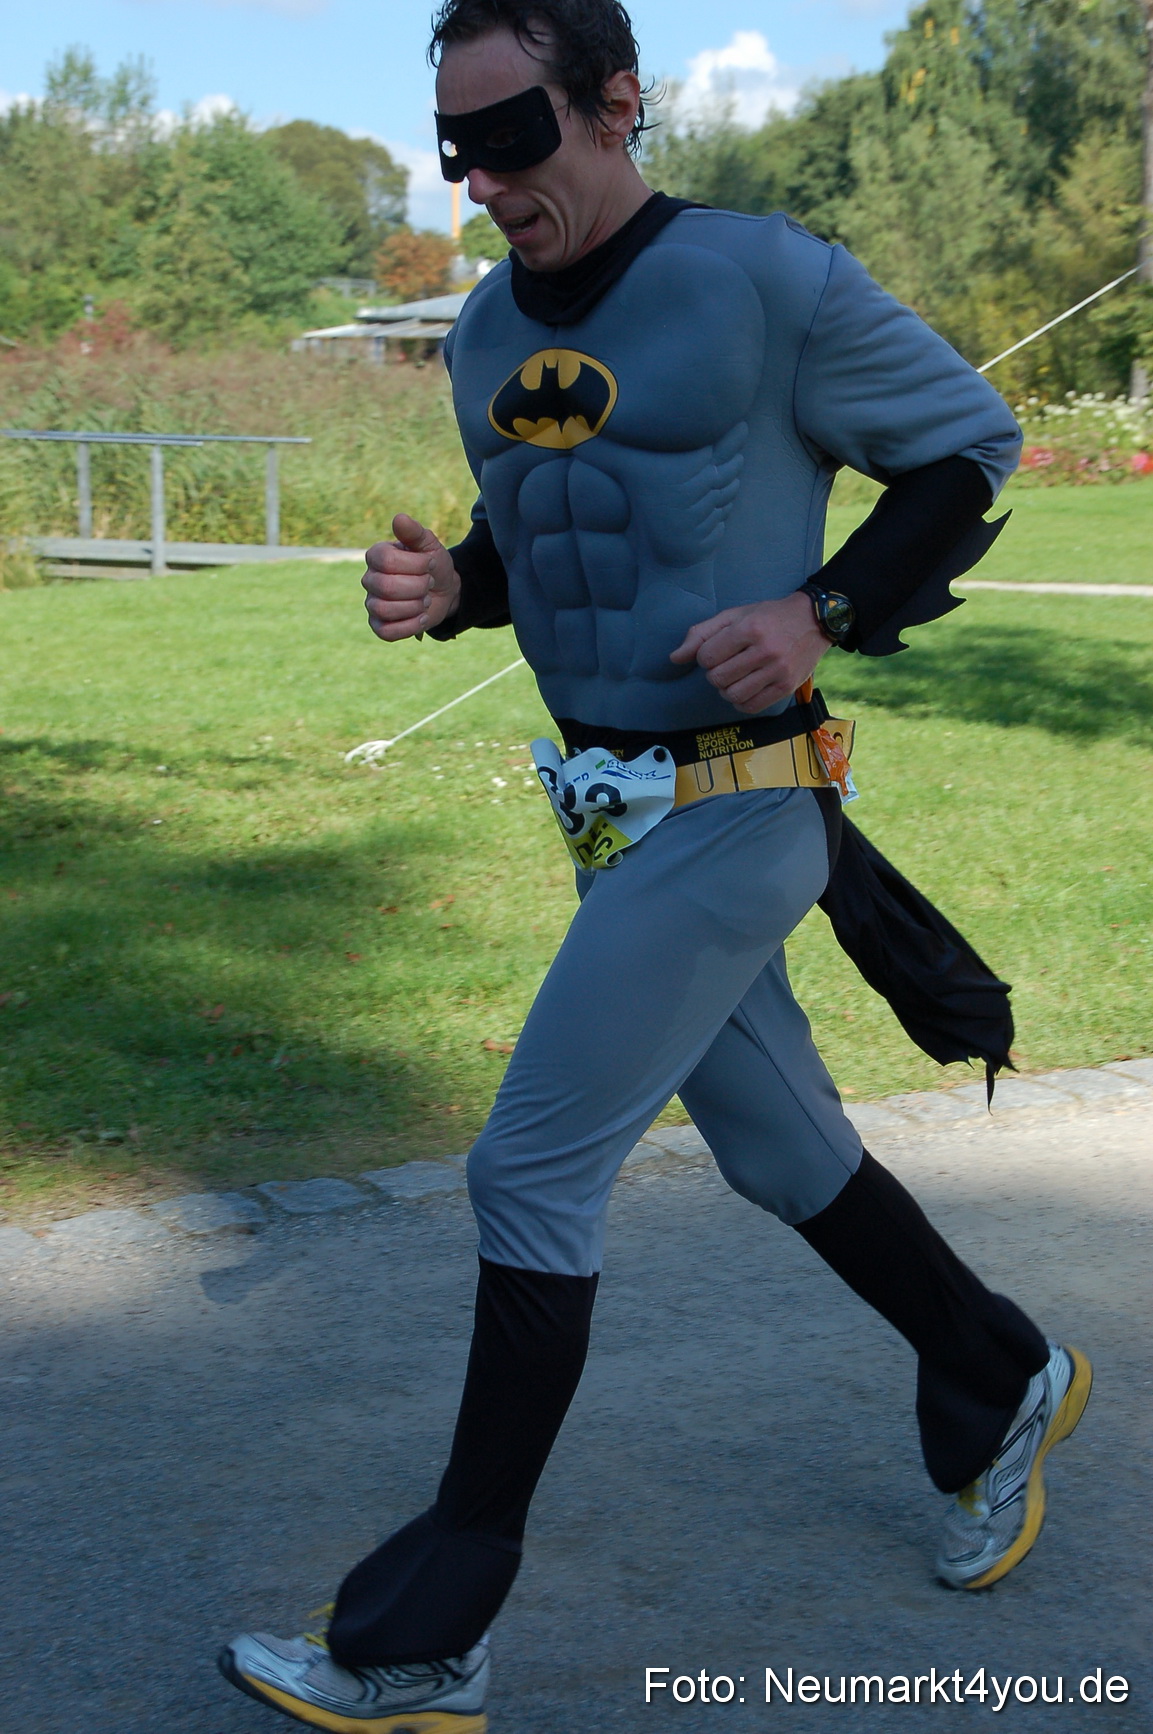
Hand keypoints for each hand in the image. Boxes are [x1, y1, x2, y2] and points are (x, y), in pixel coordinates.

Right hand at [362, 513, 460, 640]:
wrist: (444, 590)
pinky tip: (421, 617)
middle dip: (417, 587)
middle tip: (428, 583)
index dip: (415, 565)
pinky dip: (409, 626)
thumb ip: (414, 532)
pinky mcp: (379, 625)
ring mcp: (372, 603)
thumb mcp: (429, 544)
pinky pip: (386, 632)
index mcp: (377, 555)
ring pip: (385, 610)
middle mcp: (370, 578)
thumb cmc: (433, 565)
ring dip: (414, 606)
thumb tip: (399, 518)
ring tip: (424, 599)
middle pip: (386, 587)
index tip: (429, 563)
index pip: (386, 561)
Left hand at [669, 592, 829, 713]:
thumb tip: (675, 658)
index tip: (716, 651)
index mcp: (749, 628)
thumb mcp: (734, 616)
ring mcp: (778, 670)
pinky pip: (752, 706)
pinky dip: (741, 701)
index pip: (707, 656)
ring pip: (733, 694)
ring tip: (734, 678)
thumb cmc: (768, 617)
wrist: (813, 620)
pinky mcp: (787, 686)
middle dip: (714, 673)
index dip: (704, 657)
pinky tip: (744, 689)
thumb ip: (702, 634)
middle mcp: (765, 650)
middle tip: (725, 664)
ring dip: (726, 689)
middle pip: (718, 678)